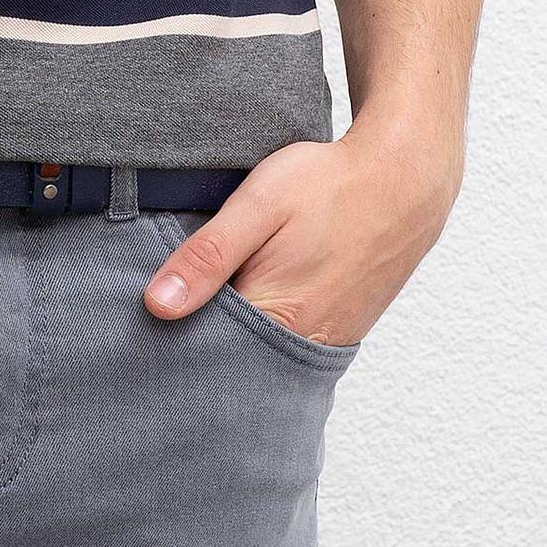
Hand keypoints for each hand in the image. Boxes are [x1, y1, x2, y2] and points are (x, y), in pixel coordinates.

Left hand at [142, 111, 462, 342]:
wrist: (404, 180)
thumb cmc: (329, 186)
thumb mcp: (259, 205)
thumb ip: (208, 255)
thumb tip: (155, 306)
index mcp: (275, 318)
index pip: (205, 353)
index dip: (171, 342)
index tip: (141, 328)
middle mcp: (302, 343)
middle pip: (232, 365)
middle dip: (198, 347)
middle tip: (166, 321)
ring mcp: (325, 340)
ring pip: (260, 357)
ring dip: (231, 340)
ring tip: (203, 311)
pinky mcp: (340, 329)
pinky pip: (288, 346)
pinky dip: (263, 333)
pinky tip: (248, 304)